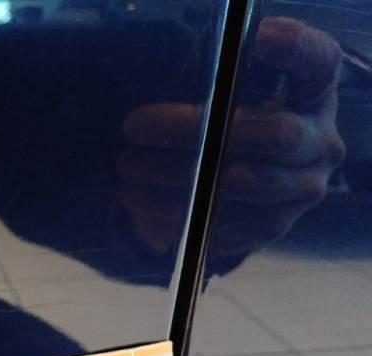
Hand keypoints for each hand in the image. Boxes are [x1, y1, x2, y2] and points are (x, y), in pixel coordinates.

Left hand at [117, 17, 345, 258]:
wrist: (229, 176)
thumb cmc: (220, 119)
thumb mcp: (220, 93)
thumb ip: (208, 84)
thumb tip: (161, 102)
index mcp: (314, 91)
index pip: (318, 61)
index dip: (294, 50)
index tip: (258, 38)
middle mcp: (320, 140)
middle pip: (274, 133)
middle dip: (194, 131)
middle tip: (134, 127)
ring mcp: (302, 188)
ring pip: (243, 186)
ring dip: (174, 177)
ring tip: (127, 167)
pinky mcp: (273, 226)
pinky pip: (226, 224)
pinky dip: (176, 211)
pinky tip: (137, 195)